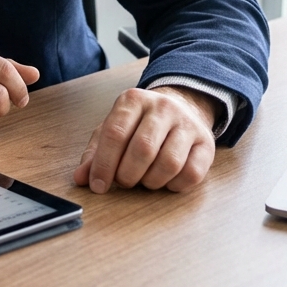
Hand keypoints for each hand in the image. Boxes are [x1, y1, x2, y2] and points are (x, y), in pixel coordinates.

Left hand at [73, 86, 216, 193]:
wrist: (182, 107)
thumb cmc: (139, 124)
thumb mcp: (113, 130)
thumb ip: (95, 153)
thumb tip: (80, 179)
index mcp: (133, 100)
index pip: (115, 133)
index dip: (103, 164)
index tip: (97, 186)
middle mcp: (162, 108)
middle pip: (142, 149)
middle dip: (127, 174)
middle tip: (123, 181)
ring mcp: (187, 124)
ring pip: (169, 163)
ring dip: (151, 181)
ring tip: (143, 180)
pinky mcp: (207, 143)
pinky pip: (192, 173)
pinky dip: (174, 185)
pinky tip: (165, 181)